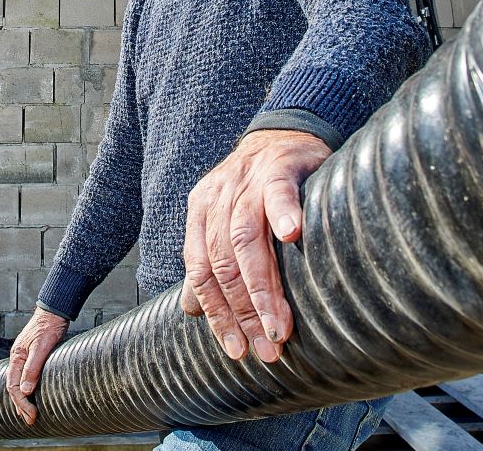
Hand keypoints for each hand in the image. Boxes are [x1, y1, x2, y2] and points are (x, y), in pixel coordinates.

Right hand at [5, 306, 69, 424]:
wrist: (55, 311)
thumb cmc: (48, 327)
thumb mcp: (42, 347)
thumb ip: (33, 368)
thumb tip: (26, 391)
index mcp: (16, 357)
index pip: (13, 386)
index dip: (21, 403)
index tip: (32, 414)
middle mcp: (17, 359)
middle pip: (14, 387)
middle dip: (21, 406)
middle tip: (30, 420)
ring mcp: (24, 358)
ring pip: (19, 384)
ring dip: (23, 401)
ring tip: (29, 415)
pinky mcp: (32, 357)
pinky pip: (26, 378)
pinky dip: (27, 390)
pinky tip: (33, 396)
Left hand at [180, 128, 330, 363]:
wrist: (285, 133)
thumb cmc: (259, 187)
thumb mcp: (226, 221)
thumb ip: (209, 263)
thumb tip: (190, 310)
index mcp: (201, 214)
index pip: (202, 273)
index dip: (218, 315)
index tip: (237, 349)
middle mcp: (219, 199)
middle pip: (223, 264)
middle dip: (243, 313)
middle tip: (266, 348)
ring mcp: (248, 183)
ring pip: (246, 240)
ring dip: (262, 287)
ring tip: (279, 323)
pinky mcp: (280, 168)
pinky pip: (278, 191)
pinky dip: (284, 212)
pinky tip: (293, 234)